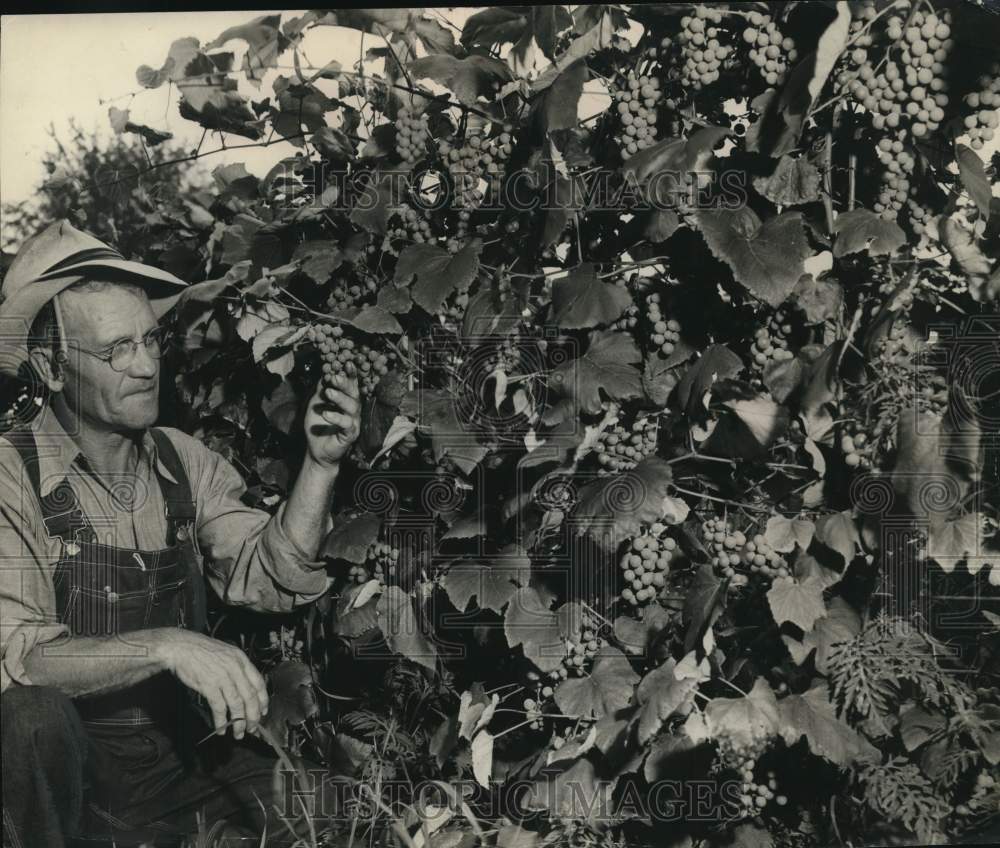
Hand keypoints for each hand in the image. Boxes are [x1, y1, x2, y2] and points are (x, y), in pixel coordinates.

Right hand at [153, 630, 267, 739]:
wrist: (181, 647)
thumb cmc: (201, 651)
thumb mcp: (226, 654)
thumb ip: (237, 669)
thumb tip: (244, 687)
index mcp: (241, 659)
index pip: (259, 682)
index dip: (263, 700)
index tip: (263, 711)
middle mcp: (235, 668)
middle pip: (250, 696)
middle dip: (253, 716)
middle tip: (253, 728)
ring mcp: (223, 677)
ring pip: (237, 704)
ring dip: (239, 722)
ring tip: (239, 733)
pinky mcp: (209, 685)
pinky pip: (219, 707)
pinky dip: (221, 720)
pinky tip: (221, 728)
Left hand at [304, 371, 360, 468]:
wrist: (316, 450)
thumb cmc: (317, 427)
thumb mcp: (315, 405)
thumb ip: (320, 392)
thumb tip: (324, 374)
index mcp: (346, 401)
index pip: (350, 385)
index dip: (350, 375)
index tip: (346, 363)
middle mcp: (352, 410)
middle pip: (354, 394)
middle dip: (345, 384)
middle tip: (335, 377)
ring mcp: (353, 422)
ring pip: (352, 407)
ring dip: (340, 398)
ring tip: (328, 393)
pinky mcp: (350, 435)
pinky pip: (346, 424)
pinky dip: (337, 418)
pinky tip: (326, 414)